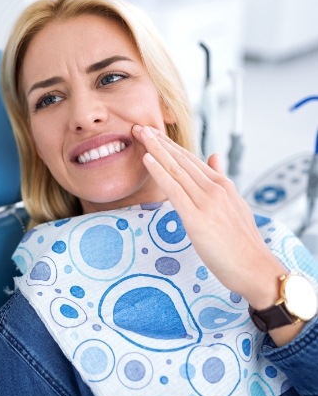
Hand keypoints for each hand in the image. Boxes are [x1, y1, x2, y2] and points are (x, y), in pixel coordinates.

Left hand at [131, 125, 286, 306]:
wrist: (256, 269)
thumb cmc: (243, 242)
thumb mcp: (236, 205)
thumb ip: (222, 179)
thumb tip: (213, 156)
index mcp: (222, 185)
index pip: (191, 159)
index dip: (170, 145)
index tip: (154, 133)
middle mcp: (214, 188)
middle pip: (181, 159)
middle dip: (159, 141)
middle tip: (139, 126)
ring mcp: (206, 202)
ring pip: (176, 169)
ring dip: (155, 149)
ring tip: (140, 134)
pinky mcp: (197, 219)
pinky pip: (173, 190)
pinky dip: (159, 172)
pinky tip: (147, 159)